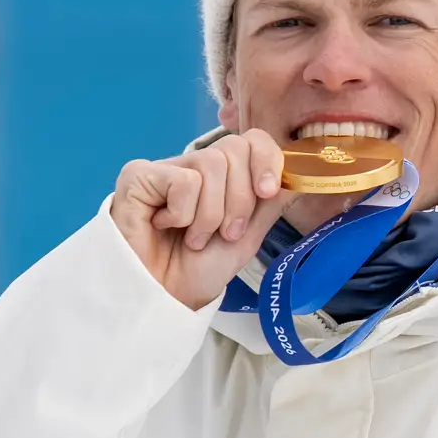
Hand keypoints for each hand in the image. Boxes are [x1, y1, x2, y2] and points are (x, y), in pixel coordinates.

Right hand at [111, 130, 298, 308]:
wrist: (164, 297)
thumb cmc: (198, 270)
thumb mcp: (246, 238)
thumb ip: (269, 205)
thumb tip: (298, 178)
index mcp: (221, 176)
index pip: (251, 140)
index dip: (266, 159)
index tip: (267, 191)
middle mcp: (193, 165)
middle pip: (234, 149)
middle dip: (239, 199)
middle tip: (225, 233)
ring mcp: (166, 168)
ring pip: (211, 164)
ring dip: (210, 214)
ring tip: (194, 237)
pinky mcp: (139, 176)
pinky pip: (183, 180)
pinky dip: (183, 213)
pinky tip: (166, 226)